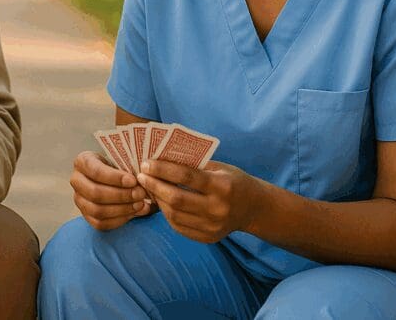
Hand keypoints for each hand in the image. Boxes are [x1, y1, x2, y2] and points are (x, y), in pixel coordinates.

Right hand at [70, 151, 151, 230]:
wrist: (111, 176)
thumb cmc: (117, 165)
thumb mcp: (120, 160)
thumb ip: (129, 168)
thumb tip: (143, 181)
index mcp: (82, 161)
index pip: (96, 171)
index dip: (115, 178)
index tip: (133, 180)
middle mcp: (76, 181)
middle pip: (95, 193)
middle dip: (121, 195)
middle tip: (140, 194)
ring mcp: (79, 200)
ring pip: (97, 210)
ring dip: (122, 209)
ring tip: (140, 204)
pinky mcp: (86, 215)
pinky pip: (101, 223)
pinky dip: (119, 220)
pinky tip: (133, 213)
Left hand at [137, 160, 264, 243]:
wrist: (254, 208)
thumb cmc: (233, 180)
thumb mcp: (219, 167)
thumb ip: (193, 165)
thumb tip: (160, 157)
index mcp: (223, 186)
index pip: (187, 177)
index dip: (163, 170)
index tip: (146, 163)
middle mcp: (218, 209)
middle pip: (177, 199)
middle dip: (155, 186)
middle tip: (141, 176)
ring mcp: (213, 227)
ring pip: (175, 215)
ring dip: (158, 200)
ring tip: (149, 187)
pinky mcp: (208, 238)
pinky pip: (179, 227)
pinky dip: (166, 213)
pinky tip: (160, 201)